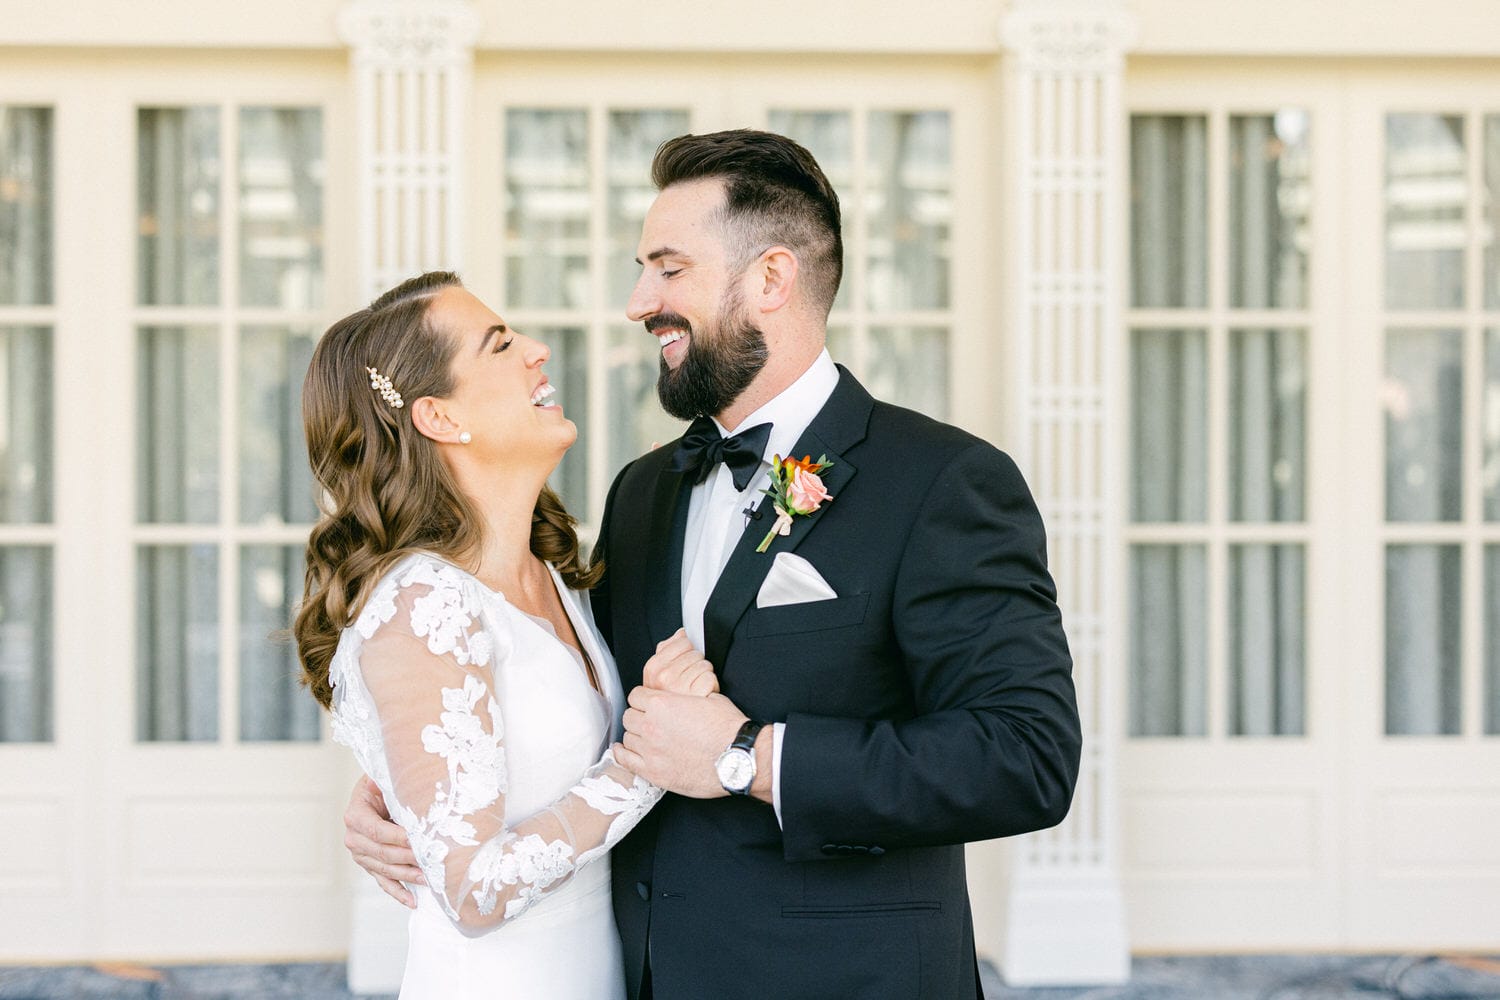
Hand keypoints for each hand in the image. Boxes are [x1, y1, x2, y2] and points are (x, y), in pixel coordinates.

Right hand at [344, 774, 423, 907]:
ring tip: (430, 879)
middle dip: (409, 858)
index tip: (419, 840)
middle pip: (383, 853)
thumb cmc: (381, 785)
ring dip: (409, 875)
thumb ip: (385, 783)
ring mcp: (361, 855)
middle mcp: (354, 838)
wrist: (374, 795)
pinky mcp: (370, 865)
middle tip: (431, 860)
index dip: (398, 837)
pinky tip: (413, 901)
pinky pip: (384, 881)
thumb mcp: (381, 780)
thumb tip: (387, 782)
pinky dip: (399, 892)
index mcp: (355, 816)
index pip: (377, 831)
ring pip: (386, 869)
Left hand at [615, 688, 750, 797]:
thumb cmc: (727, 729)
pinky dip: (622, 754)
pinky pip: (625, 760)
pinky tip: (623, 750)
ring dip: (635, 735)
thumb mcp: (707, 698)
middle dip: (639, 715)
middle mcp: (651, 725)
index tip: (649, 703)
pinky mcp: (654, 772)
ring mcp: (650, 750)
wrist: (737, 758)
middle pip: (629, 716)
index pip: (636, 695)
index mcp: (662, 704)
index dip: (644, 698)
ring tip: (646, 737)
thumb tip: (680, 696)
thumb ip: (684, 696)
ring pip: (627, 736)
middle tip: (650, 720)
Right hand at [641, 628, 718, 696]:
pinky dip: (711, 685)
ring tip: (696, 688)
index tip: (683, 664)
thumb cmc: (673, 701)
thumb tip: (680, 633)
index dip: (687, 652)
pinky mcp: (697, 695)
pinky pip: (711, 677)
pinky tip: (703, 695)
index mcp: (653, 669)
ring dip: (704, 675)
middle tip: (690, 680)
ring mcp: (680, 687)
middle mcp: (664, 677)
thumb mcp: (660, 676)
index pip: (681, 641)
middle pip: (695, 653)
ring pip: (705, 664)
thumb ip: (668, 650)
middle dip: (696, 664)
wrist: (685, 729)